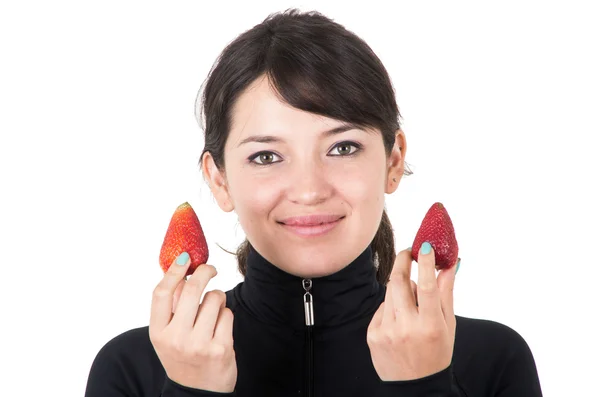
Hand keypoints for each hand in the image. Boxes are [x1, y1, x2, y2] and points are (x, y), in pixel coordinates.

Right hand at [149, 253, 236, 391]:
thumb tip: (180, 268)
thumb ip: (171, 306)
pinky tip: (220, 328)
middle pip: (191, 289)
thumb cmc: (183, 355)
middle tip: (210, 269)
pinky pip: (228, 314)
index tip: (184, 258)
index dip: (173, 271)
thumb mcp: (167, 335)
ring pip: (215, 298)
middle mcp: (176, 338)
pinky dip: (226, 315)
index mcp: (158, 333)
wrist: (199, 392)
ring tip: (213, 313)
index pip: (161, 294)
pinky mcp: (220, 348)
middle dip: (204, 272)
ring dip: (218, 298)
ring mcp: (198, 344)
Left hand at [367, 244, 457, 380]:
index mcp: (430, 326)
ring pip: (390, 293)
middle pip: (399, 282)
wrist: (414, 387)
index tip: (424, 246)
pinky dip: (391, 307)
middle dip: (402, 262)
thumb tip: (448, 264)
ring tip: (410, 300)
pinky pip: (382, 308)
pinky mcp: (372, 335)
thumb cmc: (436, 353)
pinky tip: (399, 321)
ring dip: (399, 287)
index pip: (428, 287)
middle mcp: (407, 328)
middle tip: (408, 253)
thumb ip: (446, 293)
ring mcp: (387, 331)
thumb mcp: (448, 326)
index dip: (425, 263)